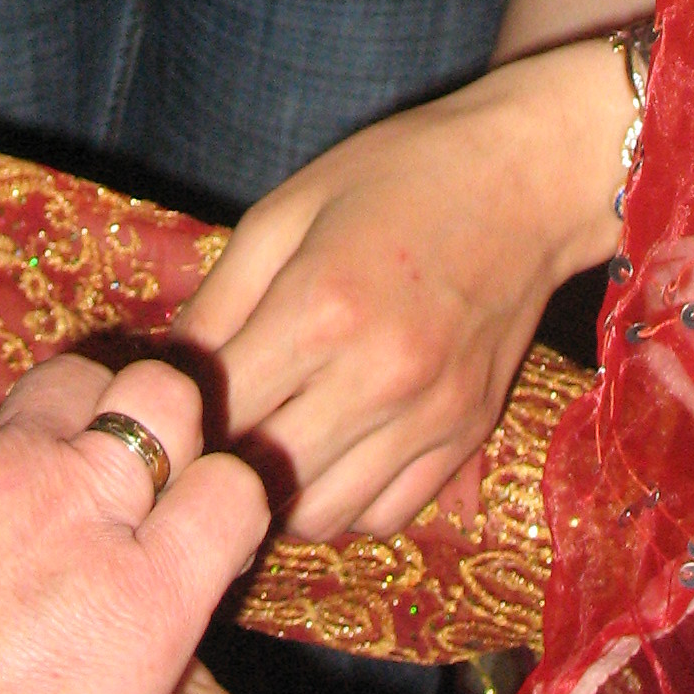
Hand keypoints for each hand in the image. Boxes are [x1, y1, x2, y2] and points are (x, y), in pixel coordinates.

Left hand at [174, 39, 628, 538]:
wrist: (525, 180)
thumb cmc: (398, 176)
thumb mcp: (286, 209)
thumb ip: (220, 296)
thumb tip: (168, 374)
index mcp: (318, 310)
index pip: (216, 413)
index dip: (178, 416)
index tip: (169, 406)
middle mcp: (375, 378)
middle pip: (260, 478)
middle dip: (220, 464)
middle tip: (211, 437)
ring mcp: (429, 417)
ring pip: (320, 516)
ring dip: (280, 496)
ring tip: (271, 449)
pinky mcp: (467, 436)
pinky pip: (386, 516)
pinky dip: (346, 505)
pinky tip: (331, 458)